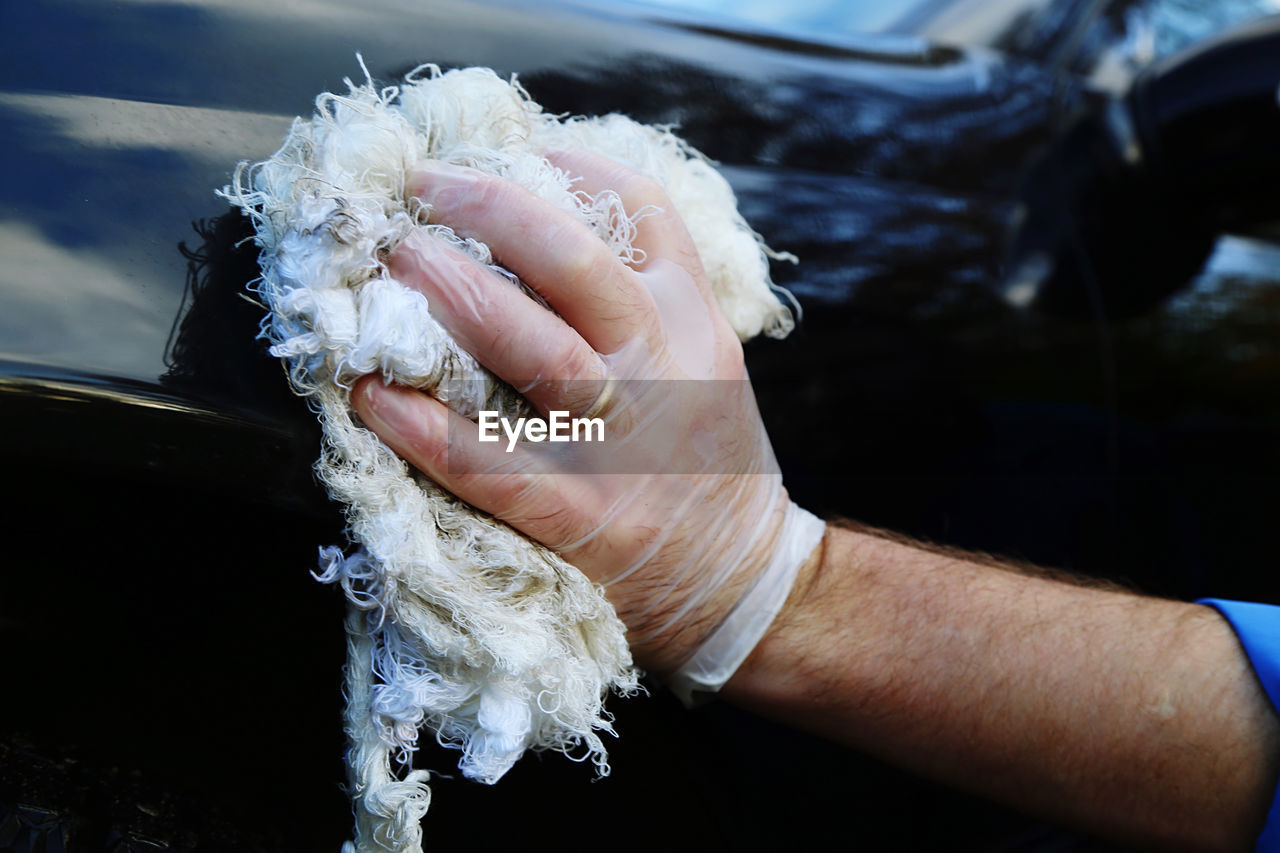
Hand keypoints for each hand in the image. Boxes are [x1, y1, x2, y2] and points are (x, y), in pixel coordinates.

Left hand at [352, 151, 818, 675]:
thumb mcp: (702, 358)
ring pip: (538, 352)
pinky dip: (424, 429)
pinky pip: (490, 464)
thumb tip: (540, 227)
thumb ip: (644, 297)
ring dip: (457, 300)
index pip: (645, 212)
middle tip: (424, 187)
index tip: (508, 149)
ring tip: (394, 263)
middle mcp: (661, 367)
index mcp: (691, 319)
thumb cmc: (703, 458)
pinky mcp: (580, 515)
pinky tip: (373, 396)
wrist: (740, 579)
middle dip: (495, 212)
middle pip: (580, 265)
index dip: (573, 166)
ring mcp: (618, 442)